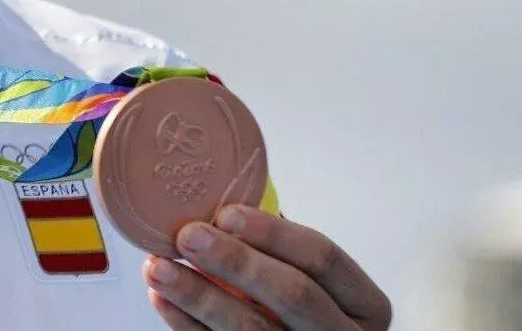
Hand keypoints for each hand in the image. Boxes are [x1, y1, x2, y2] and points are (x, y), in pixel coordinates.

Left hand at [142, 205, 390, 329]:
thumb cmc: (302, 305)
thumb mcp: (310, 278)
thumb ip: (279, 249)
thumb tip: (219, 203)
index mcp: (363, 303)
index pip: (323, 257)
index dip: (274, 233)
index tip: (225, 213)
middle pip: (292, 293)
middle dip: (237, 262)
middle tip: (189, 236)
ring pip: (252, 329)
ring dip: (198, 295)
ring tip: (158, 267)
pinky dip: (186, 324)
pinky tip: (162, 298)